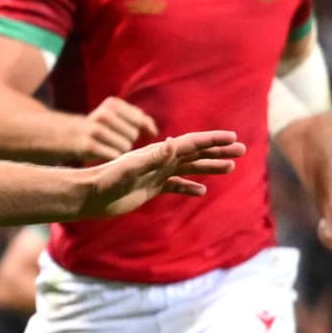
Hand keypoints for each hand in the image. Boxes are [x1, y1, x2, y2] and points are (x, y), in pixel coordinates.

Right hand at [73, 96, 158, 163]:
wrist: (68, 135)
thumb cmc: (100, 127)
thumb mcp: (117, 116)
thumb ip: (140, 120)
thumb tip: (154, 132)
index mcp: (112, 104)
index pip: (139, 120)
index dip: (138, 128)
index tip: (128, 132)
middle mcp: (103, 114)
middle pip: (133, 134)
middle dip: (127, 139)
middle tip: (112, 138)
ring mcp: (95, 130)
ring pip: (125, 146)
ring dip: (120, 150)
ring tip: (107, 145)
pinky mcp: (89, 146)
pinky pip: (114, 156)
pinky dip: (111, 157)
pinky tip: (102, 153)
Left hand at [77, 131, 245, 218]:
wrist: (90, 195)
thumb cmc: (106, 180)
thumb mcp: (130, 168)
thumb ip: (152, 157)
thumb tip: (174, 143)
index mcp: (158, 153)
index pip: (191, 143)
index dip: (212, 140)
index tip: (233, 138)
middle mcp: (160, 161)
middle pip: (195, 154)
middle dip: (218, 151)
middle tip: (242, 150)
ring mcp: (156, 174)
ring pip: (189, 168)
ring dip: (209, 167)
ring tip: (230, 168)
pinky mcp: (150, 188)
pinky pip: (175, 186)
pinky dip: (189, 187)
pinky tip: (202, 191)